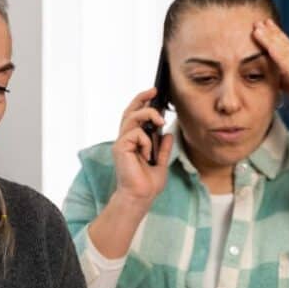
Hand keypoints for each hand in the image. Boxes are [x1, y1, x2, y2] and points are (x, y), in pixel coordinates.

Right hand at [112, 88, 173, 207]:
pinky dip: (146, 141)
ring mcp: (121, 143)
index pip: (134, 117)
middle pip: (129, 111)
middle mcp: (124, 141)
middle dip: (141, 98)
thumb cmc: (147, 184)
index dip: (142, 103)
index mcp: (132, 143)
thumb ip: (164, 149)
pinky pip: (136, 133)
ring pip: (133, 117)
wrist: (140, 196)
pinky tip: (147, 154)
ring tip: (161, 122)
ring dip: (149, 115)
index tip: (154, 93)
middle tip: (154, 91)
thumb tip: (168, 134)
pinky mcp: (120, 147)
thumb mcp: (161, 163)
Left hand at [253, 19, 288, 132]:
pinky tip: (269, 48)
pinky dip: (279, 55)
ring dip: (272, 40)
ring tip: (259, 30)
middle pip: (288, 45)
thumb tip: (276, 77)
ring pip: (287, 51)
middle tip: (259, 22)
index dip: (277, 37)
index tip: (265, 28)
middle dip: (273, 33)